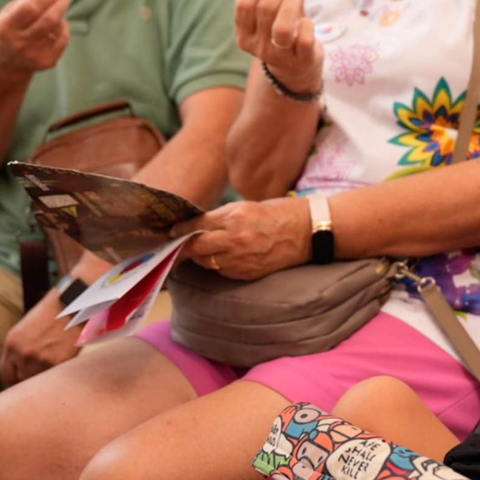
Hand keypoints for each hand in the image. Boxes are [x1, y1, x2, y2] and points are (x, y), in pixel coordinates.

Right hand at [0, 0, 71, 74]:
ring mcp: (33, 55)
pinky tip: (55, 25)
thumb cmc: (10, 27)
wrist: (4, 62)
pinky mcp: (46, 63)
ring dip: (61, 11)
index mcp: (4, 27)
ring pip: (58, 27)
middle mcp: (18, 44)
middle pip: (49, 18)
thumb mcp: (13, 9)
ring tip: (55, 5)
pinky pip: (63, 38)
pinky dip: (63, 26)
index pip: (31, 7)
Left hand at [0, 289, 81, 386]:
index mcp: (12, 343)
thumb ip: (19, 348)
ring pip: (37, 380)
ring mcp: (40, 360)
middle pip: (20, 380)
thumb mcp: (27, 327)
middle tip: (37, 374)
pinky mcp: (58, 363)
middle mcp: (23, 354)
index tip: (19, 380)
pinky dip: (57, 372)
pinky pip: (53, 376)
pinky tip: (62, 361)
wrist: (74, 303)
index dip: (13, 378)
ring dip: (43, 376)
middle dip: (27, 377)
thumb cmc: (53, 311)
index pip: (5, 373)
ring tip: (52, 365)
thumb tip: (19, 368)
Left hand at [179, 197, 309, 279]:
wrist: (308, 232)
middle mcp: (235, 238)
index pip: (196, 225)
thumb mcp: (247, 207)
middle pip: (195, 247)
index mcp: (234, 216)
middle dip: (182, 248)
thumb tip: (197, 226)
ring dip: (200, 258)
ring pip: (206, 262)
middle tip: (173, 248)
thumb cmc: (280, 213)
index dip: (180, 230)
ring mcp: (241, 258)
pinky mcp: (248, 272)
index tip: (171, 232)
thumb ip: (222, 217)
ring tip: (197, 253)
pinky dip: (218, 265)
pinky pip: (223, 271)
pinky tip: (221, 259)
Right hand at [234, 0, 323, 94]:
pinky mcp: (302, 61)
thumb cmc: (282, 29)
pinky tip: (307, 21)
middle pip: (265, 9)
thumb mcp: (272, 10)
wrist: (297, 69)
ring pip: (282, 28)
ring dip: (291, 5)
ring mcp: (280, 57)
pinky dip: (308, 24)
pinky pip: (305, 40)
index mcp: (244, 34)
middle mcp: (258, 47)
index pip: (244, 4)